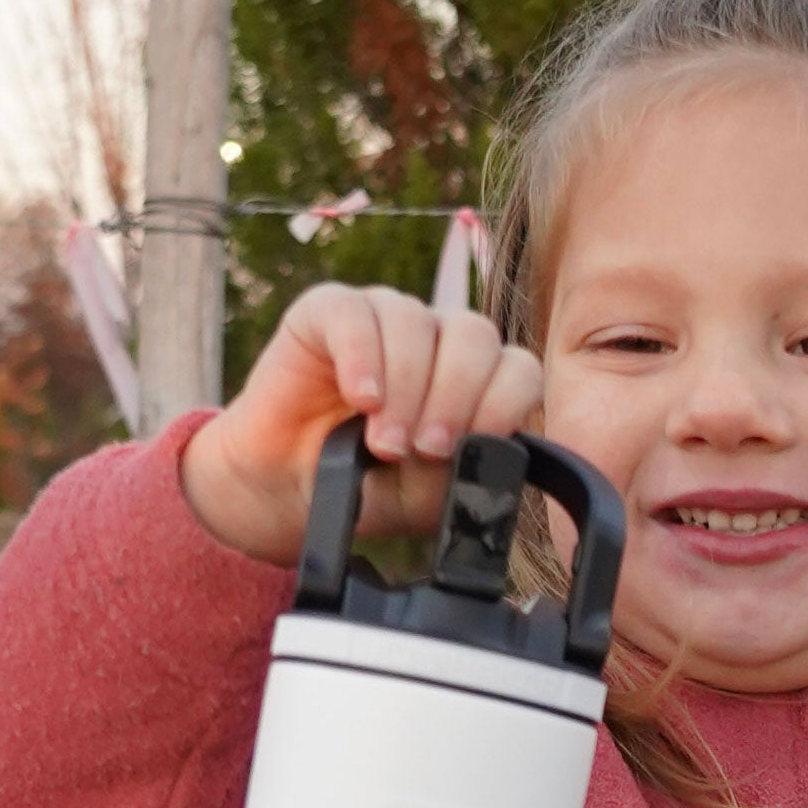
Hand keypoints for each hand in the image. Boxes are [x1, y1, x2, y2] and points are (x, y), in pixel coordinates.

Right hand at [178, 285, 546, 566]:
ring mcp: (386, 317)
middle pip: (475, 335)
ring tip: (384, 443)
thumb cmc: (369, 489)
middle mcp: (437, 339)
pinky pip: (357, 313)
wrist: (290, 490)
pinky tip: (362, 399)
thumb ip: (468, 470)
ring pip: (416, 322)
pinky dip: (364, 357)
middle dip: (455, 396)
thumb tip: (492, 445)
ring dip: (407, 387)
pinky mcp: (329, 310)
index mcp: (475, 380)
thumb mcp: (431, 497)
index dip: (502, 403)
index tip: (468, 449)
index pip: (517, 368)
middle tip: (426, 450)